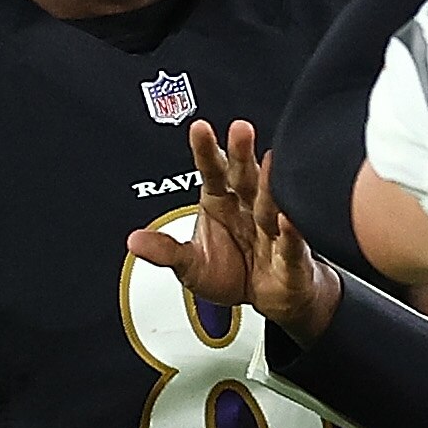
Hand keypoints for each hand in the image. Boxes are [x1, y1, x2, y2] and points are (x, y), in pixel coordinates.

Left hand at [125, 120, 339, 341]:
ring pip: (270, 205)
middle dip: (242, 154)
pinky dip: (291, 233)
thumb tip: (134, 241)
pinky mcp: (292, 258)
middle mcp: (249, 207)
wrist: (268, 298)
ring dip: (270, 184)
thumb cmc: (232, 271)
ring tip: (268, 161)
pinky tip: (287, 219)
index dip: (206, 151)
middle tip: (240, 129)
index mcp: (222, 201)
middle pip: (245, 177)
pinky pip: (292, 245)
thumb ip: (166, 251)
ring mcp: (273, 230)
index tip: (199, 128)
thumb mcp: (190, 264)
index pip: (213, 171)